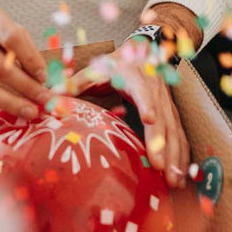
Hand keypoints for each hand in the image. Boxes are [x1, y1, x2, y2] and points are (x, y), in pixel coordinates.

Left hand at [65, 33, 189, 188]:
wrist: (145, 51)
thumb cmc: (118, 63)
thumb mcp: (97, 69)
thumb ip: (75, 83)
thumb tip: (50, 96)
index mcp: (136, 79)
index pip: (143, 91)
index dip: (147, 104)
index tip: (148, 118)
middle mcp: (156, 93)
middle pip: (162, 119)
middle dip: (163, 144)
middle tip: (161, 168)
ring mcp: (166, 105)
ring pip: (175, 131)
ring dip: (176, 156)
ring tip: (174, 180)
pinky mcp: (171, 114)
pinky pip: (179, 136)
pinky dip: (182, 156)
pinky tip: (180, 174)